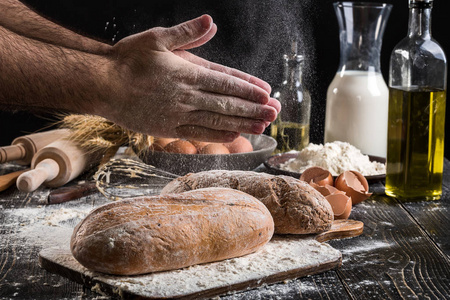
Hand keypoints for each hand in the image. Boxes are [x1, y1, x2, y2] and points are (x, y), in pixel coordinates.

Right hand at [102, 15, 279, 141]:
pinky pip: (199, 132)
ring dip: (243, 123)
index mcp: (187, 72)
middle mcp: (187, 95)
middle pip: (228, 103)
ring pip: (218, 120)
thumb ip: (186, 33)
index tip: (268, 93)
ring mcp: (179, 114)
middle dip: (254, 108)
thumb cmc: (127, 60)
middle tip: (276, 112)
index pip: (226, 81)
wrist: (101, 84)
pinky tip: (235, 135)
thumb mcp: (156, 38)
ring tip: (264, 126)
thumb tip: (211, 23)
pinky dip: (219, 134)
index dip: (249, 88)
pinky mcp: (169, 128)